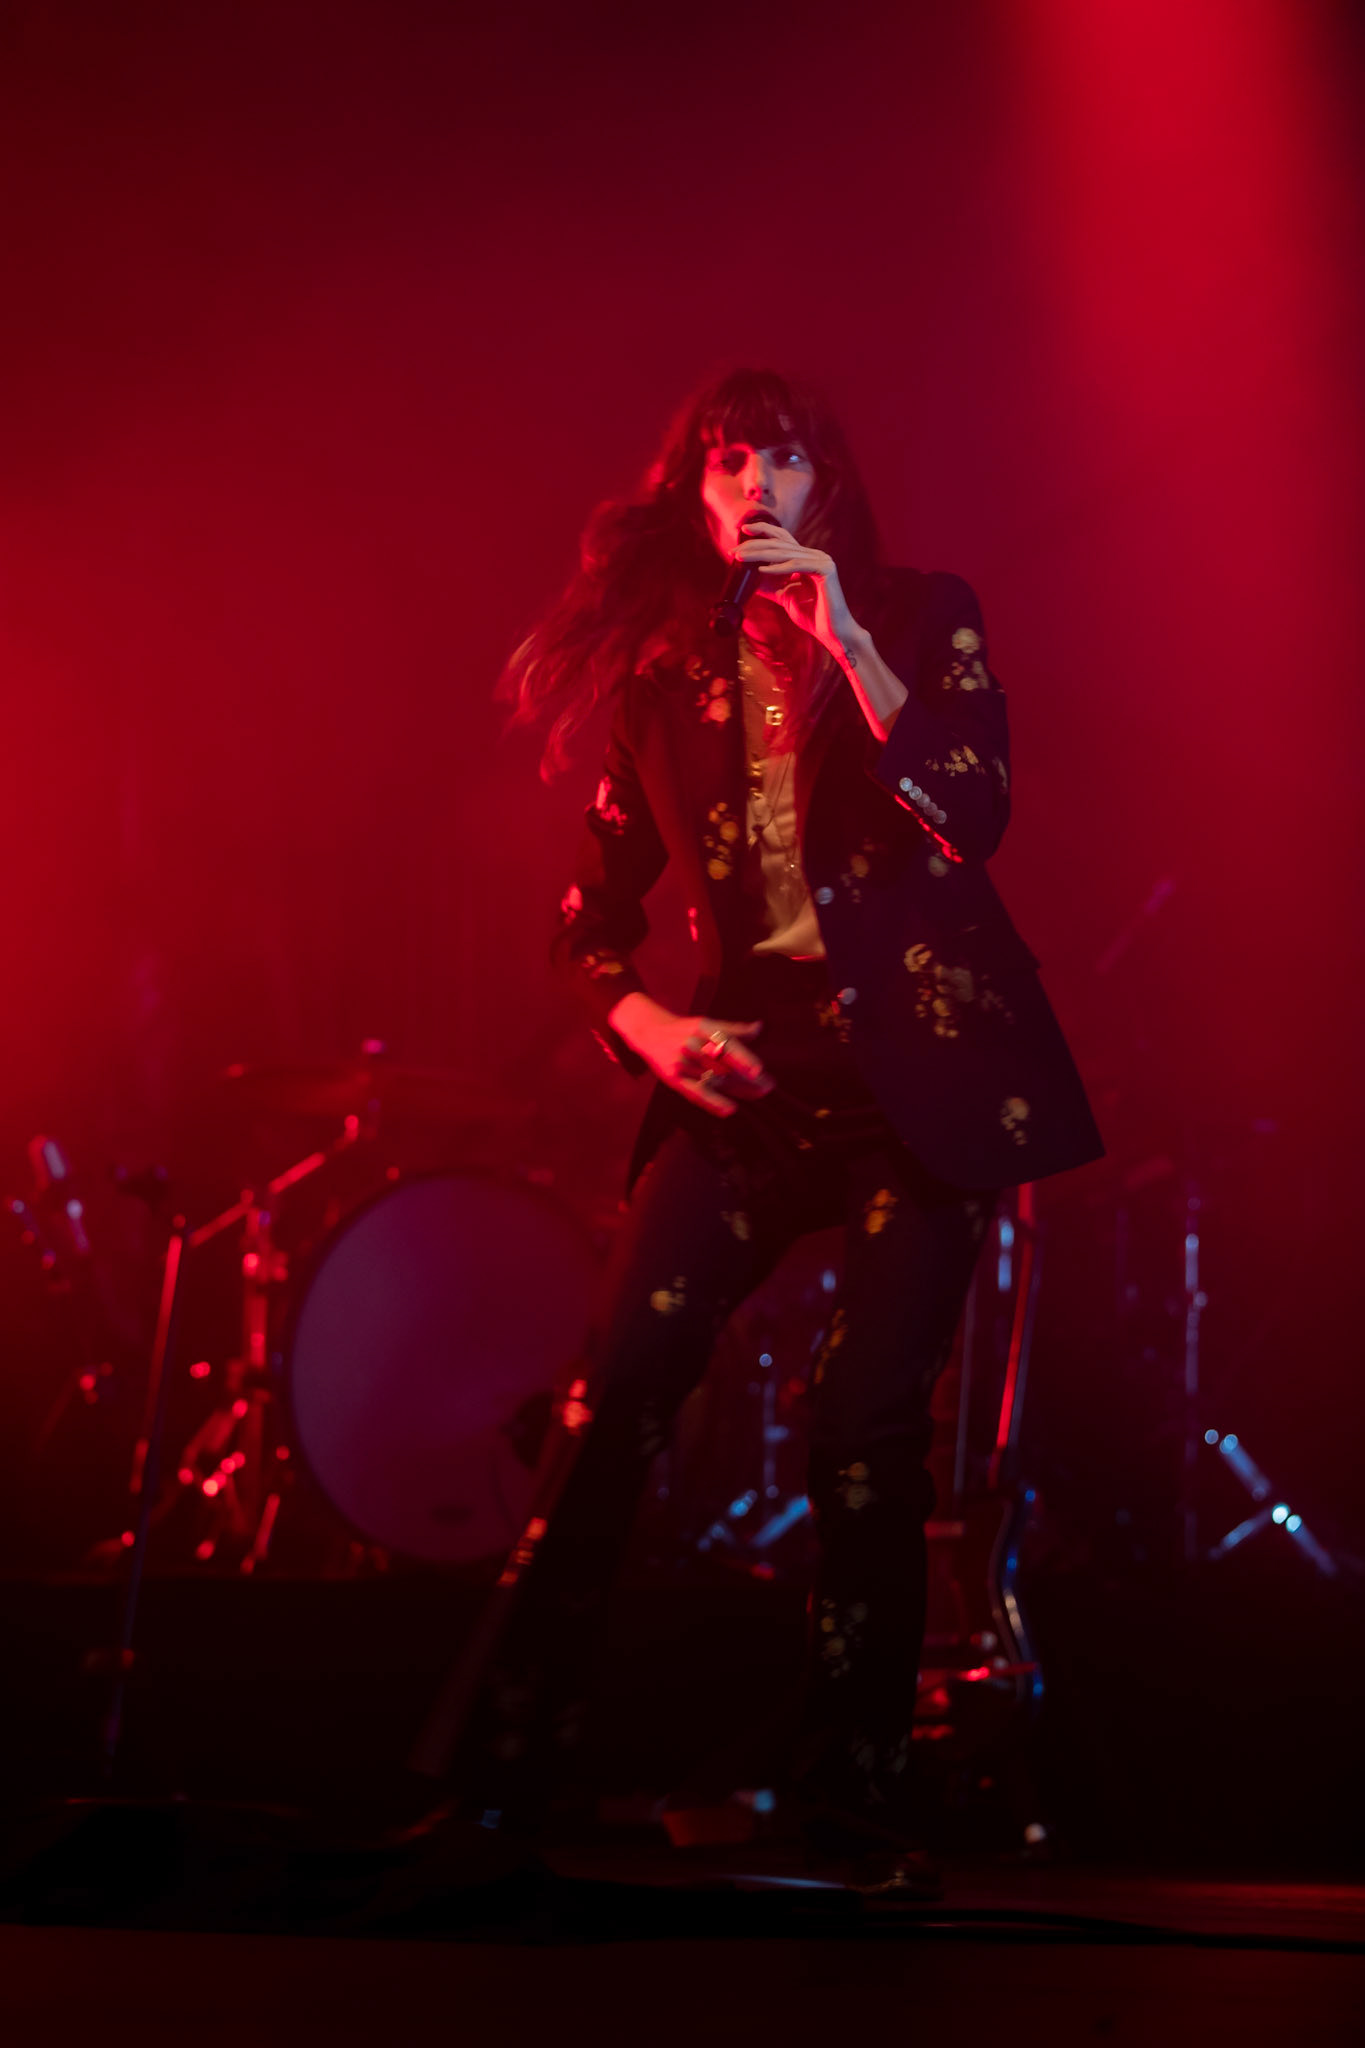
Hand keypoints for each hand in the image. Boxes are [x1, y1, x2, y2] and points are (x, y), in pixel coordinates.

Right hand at [607, 993, 772, 1118]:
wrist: (649, 1032)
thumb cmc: (683, 1029)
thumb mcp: (705, 1023)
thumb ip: (733, 1029)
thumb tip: (759, 1028)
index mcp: (702, 1028)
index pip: (726, 1044)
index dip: (742, 1058)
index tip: (758, 1069)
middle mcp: (691, 1044)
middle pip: (724, 1064)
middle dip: (747, 1077)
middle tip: (768, 1086)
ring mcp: (682, 1062)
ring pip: (714, 1079)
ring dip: (738, 1089)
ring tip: (757, 1094)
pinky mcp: (673, 1078)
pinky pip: (696, 1092)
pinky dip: (713, 1101)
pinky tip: (729, 1109)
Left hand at [733, 512, 857, 656]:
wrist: (832, 632)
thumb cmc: (812, 615)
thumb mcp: (784, 596)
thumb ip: (770, 585)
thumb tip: (749, 576)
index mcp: (806, 558)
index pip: (782, 537)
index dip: (763, 530)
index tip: (742, 529)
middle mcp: (815, 555)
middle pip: (780, 543)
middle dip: (754, 545)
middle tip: (733, 550)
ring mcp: (822, 560)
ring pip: (785, 553)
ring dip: (760, 554)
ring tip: (740, 557)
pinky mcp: (826, 571)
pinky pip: (797, 566)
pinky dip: (778, 568)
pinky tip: (761, 570)